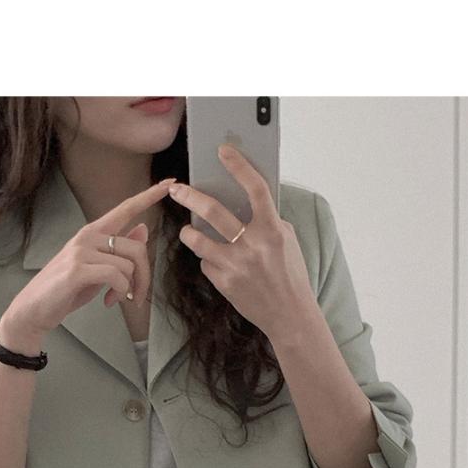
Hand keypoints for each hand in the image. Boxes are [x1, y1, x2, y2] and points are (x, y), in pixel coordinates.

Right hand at [0, 186, 165, 358]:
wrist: (35, 309)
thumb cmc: (65, 289)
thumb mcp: (98, 269)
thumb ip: (119, 250)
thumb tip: (142, 230)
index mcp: (94, 232)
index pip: (126, 208)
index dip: (149, 196)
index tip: (170, 185)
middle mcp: (88, 235)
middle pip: (136, 247)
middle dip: (145, 277)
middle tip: (138, 296)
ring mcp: (82, 251)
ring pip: (128, 264)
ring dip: (130, 289)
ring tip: (117, 300)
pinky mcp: (78, 269)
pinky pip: (116, 277)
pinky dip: (119, 293)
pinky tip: (109, 302)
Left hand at [166, 151, 305, 352]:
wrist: (290, 316)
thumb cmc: (290, 274)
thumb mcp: (286, 240)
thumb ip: (266, 219)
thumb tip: (244, 198)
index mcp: (272, 230)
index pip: (255, 189)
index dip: (239, 166)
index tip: (224, 151)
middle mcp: (253, 246)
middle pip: (214, 212)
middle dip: (190, 196)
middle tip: (176, 189)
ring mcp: (237, 266)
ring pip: (199, 241)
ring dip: (189, 233)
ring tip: (188, 230)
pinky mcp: (225, 284)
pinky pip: (207, 264)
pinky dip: (209, 260)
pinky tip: (217, 262)